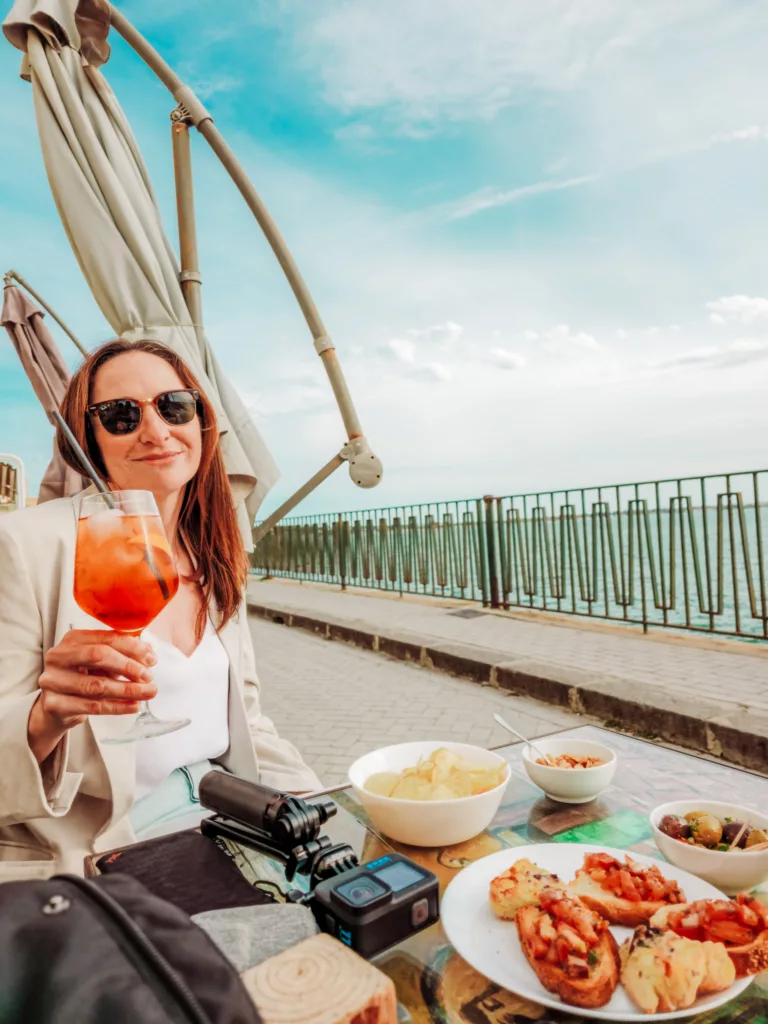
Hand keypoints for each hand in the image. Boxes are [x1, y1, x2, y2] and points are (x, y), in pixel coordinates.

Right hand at [28, 630, 157, 763]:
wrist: (56, 706)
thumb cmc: (82, 678)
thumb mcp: (100, 662)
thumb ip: (122, 654)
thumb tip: (149, 653)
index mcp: (72, 639)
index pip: (106, 638)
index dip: (132, 647)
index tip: (151, 658)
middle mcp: (59, 656)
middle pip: (98, 656)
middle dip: (129, 666)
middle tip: (148, 676)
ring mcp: (54, 680)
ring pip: (97, 685)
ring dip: (128, 689)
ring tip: (148, 692)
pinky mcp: (54, 704)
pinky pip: (92, 706)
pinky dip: (117, 706)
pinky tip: (133, 705)